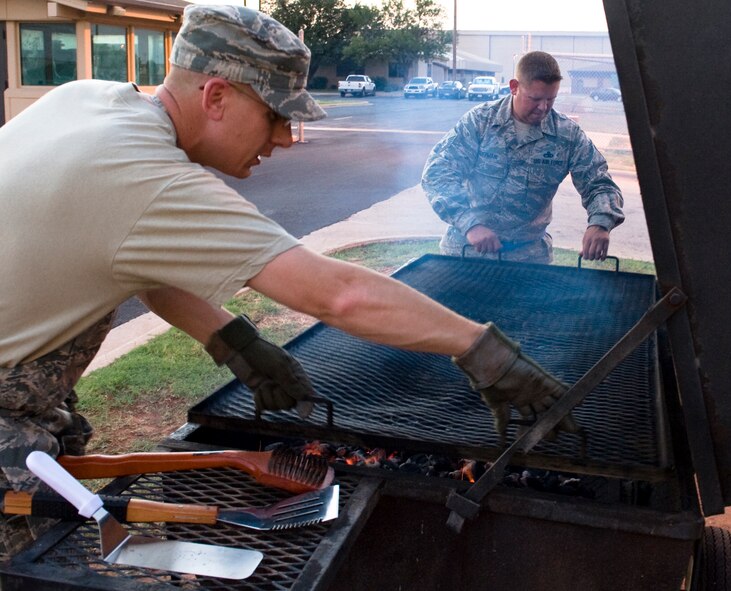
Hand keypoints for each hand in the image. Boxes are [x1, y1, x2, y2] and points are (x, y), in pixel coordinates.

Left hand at [206, 315, 315, 416]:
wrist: (242, 351)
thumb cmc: (264, 353)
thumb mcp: (279, 366)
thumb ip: (291, 383)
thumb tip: (304, 398)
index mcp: (298, 377)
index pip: (307, 396)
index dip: (307, 406)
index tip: (303, 414)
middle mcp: (288, 387)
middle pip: (289, 404)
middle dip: (279, 396)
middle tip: (272, 382)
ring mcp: (275, 392)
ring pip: (276, 407)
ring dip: (266, 395)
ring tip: (263, 382)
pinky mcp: (263, 396)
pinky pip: (264, 407)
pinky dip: (259, 399)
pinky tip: (257, 389)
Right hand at [453, 323, 580, 439]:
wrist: (492, 366)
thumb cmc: (491, 383)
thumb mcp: (495, 403)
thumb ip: (501, 418)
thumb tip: (500, 434)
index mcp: (518, 401)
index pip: (530, 418)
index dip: (535, 428)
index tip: (539, 439)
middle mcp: (530, 395)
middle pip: (544, 413)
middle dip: (551, 425)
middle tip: (557, 437)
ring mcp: (538, 388)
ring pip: (553, 404)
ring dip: (563, 414)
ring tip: (572, 428)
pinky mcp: (543, 380)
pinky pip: (559, 388)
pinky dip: (568, 395)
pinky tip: (577, 402)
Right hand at [466, 225, 501, 253]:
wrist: (474, 227)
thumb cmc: (484, 232)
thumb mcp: (491, 234)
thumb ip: (496, 241)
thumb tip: (501, 247)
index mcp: (493, 236)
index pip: (497, 247)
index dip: (495, 250)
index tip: (493, 250)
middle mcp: (488, 238)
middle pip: (490, 250)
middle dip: (488, 250)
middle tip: (486, 247)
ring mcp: (482, 241)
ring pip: (484, 251)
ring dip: (482, 249)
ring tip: (481, 245)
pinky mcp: (476, 242)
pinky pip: (478, 250)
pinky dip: (478, 249)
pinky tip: (477, 245)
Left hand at [581, 225, 609, 260]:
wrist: (599, 226)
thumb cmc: (591, 234)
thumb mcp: (585, 239)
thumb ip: (583, 247)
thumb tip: (580, 255)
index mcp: (588, 239)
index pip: (585, 250)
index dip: (585, 256)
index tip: (586, 258)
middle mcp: (594, 240)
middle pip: (592, 252)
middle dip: (591, 258)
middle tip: (591, 258)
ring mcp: (601, 241)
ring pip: (598, 252)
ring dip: (596, 258)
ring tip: (596, 258)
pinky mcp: (607, 242)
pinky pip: (605, 251)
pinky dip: (603, 257)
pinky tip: (601, 259)